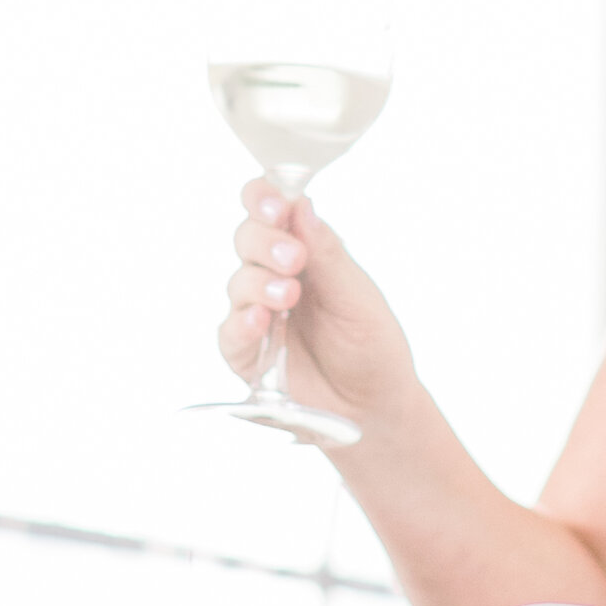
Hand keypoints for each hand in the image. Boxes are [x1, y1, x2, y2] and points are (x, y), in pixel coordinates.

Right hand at [220, 185, 419, 439]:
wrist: (375, 408)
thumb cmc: (373, 345)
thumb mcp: (359, 296)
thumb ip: (328, 254)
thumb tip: (302, 204)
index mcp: (305, 250)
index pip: (271, 208)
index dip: (265, 198)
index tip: (276, 204)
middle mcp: (275, 275)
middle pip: (247, 238)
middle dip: (265, 241)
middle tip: (293, 259)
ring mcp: (257, 313)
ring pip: (238, 281)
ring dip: (260, 283)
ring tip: (288, 296)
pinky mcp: (246, 352)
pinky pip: (231, 331)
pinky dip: (243, 322)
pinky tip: (261, 320)